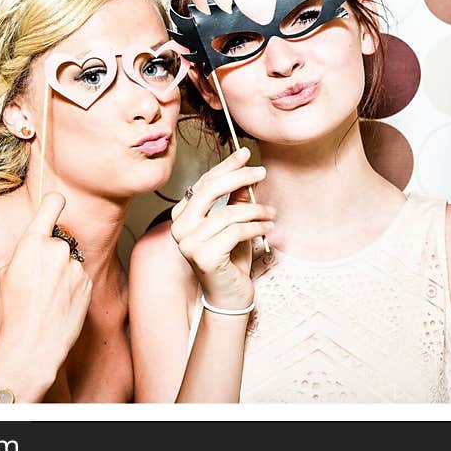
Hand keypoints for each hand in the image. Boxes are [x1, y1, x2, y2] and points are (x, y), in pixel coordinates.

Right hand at [0, 192, 91, 378]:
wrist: (33, 345)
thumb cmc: (13, 313)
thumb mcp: (5, 275)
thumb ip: (24, 255)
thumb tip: (34, 253)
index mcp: (33, 243)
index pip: (52, 205)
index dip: (54, 203)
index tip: (56, 202)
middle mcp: (58, 250)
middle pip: (58, 242)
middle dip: (51, 255)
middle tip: (39, 280)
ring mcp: (76, 267)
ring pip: (69, 262)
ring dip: (62, 273)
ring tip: (48, 298)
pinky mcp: (88, 284)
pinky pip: (79, 278)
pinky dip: (72, 287)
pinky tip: (59, 305)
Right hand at [170, 147, 273, 309]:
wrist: (229, 296)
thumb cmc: (229, 260)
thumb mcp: (234, 224)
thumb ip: (235, 201)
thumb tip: (246, 175)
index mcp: (182, 216)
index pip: (203, 183)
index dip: (225, 167)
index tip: (245, 154)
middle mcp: (179, 228)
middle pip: (209, 191)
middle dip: (239, 178)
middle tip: (261, 173)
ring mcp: (188, 244)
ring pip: (227, 213)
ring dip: (256, 210)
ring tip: (270, 213)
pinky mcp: (203, 257)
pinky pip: (235, 232)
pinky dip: (256, 227)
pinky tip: (267, 228)